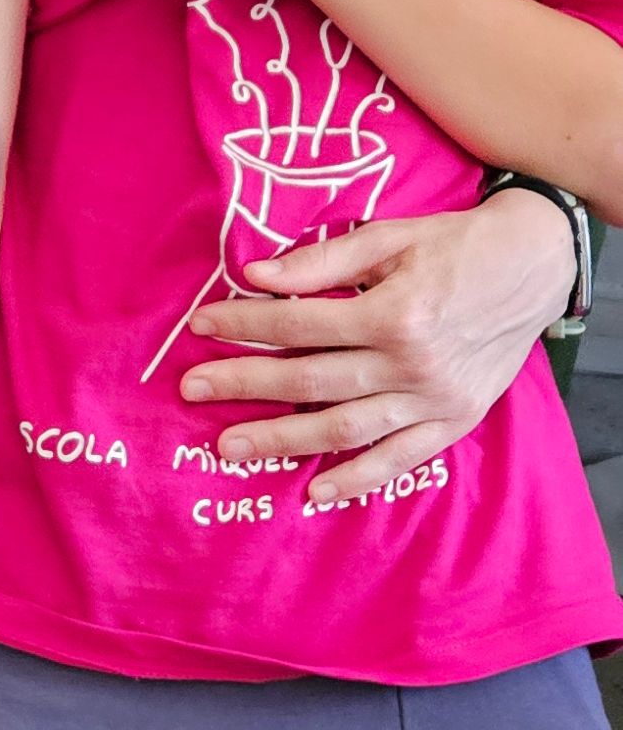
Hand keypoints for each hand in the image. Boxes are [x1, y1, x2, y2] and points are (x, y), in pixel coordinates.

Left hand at [180, 189, 575, 500]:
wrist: (538, 263)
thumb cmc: (456, 246)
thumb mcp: (390, 238)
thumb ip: (322, 263)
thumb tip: (256, 276)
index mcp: (393, 314)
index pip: (298, 326)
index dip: (244, 326)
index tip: (201, 326)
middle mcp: (413, 364)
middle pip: (310, 381)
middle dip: (244, 386)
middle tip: (192, 389)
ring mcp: (434, 399)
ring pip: (344, 428)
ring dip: (282, 441)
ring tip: (230, 446)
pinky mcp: (454, 420)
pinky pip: (399, 460)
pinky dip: (358, 480)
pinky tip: (314, 492)